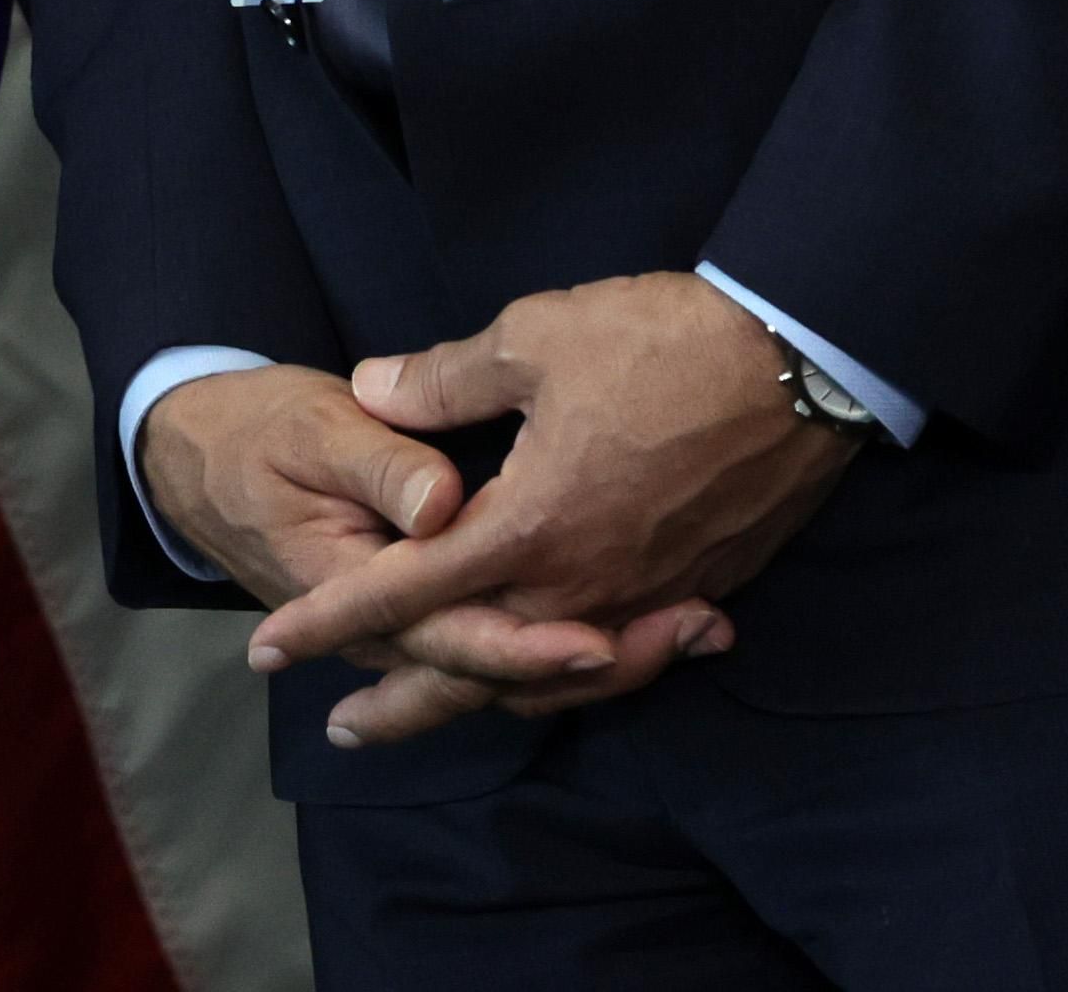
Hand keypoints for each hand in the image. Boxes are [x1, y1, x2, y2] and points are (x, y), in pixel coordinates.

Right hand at [138, 364, 655, 717]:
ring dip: (620, 657)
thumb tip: (439, 502)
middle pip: (513, 672)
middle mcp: (400, 625)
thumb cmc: (256, 431)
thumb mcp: (314, 429)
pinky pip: (521, 644)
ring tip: (700, 625)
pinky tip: (667, 617)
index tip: (603, 638)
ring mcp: (421, 619)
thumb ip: (384, 463)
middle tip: (693, 631)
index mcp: (368, 582)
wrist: (198, 454)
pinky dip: (600, 641)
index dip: (534, 641)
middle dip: (611, 661)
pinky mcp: (440, 600)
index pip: (462, 634)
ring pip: (527, 674)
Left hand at [250, 275, 847, 741]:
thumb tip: (370, 390)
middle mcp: (581, 585)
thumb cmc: (661, 341)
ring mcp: (644, 595)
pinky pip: (616, 656)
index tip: (269, 649)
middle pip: (474, 670)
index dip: (329, 623)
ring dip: (487, 698)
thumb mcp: (533, 339)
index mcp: (526, 529)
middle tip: (344, 728)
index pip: (403, 593)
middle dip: (403, 704)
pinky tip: (555, 670)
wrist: (799, 360)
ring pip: (549, 677)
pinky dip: (573, 675)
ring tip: (440, 709)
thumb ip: (442, 381)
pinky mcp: (696, 587)